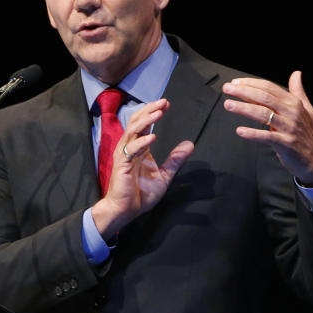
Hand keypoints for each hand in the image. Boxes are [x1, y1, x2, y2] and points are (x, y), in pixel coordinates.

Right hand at [92, 98, 194, 238]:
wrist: (126, 210)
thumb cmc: (140, 194)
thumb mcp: (164, 175)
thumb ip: (175, 159)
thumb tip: (189, 144)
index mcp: (138, 148)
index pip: (144, 124)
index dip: (153, 112)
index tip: (166, 104)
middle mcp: (129, 148)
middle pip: (137, 122)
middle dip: (149, 110)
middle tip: (163, 102)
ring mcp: (124, 155)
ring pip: (133, 131)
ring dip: (146, 121)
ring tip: (158, 113)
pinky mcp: (122, 165)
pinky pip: (131, 150)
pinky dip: (141, 142)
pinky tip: (153, 137)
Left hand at [222, 71, 312, 185]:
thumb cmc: (306, 134)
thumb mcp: (306, 110)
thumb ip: (298, 91)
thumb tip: (296, 73)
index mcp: (294, 103)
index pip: (269, 88)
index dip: (251, 84)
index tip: (235, 83)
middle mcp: (292, 113)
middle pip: (264, 98)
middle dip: (243, 92)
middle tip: (226, 89)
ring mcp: (289, 128)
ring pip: (263, 114)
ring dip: (244, 108)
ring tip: (228, 105)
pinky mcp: (285, 143)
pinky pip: (267, 136)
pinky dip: (253, 133)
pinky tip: (240, 130)